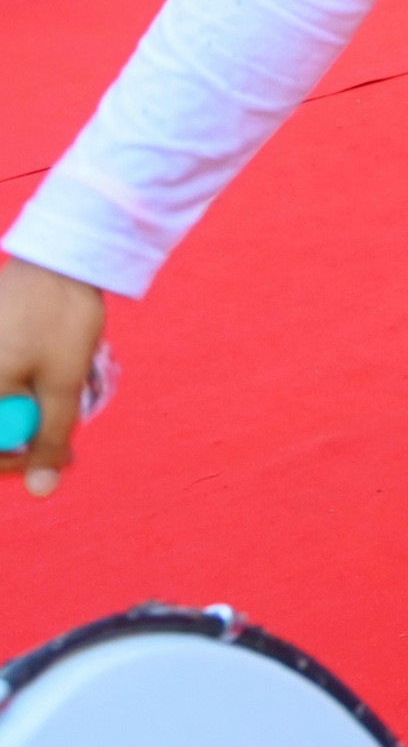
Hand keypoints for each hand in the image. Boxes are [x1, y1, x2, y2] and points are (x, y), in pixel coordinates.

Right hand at [0, 257, 108, 496]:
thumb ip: (50, 437)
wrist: (59, 256)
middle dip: (20, 433)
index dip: (11, 464)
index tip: (47, 462)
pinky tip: (42, 372)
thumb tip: (41, 490)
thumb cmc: (60, 317)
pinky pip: (0, 382)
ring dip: (22, 409)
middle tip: (58, 436)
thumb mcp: (63, 382)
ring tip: (56, 390)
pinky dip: (19, 385)